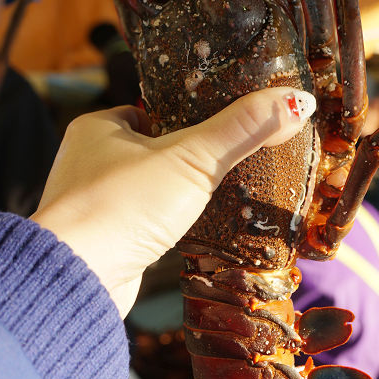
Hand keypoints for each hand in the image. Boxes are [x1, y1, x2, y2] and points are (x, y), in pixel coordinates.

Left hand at [31, 87, 315, 316]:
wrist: (80, 278)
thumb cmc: (124, 205)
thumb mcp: (194, 158)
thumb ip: (243, 128)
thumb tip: (298, 100)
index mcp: (97, 127)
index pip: (151, 109)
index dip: (188, 117)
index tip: (222, 127)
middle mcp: (87, 162)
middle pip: (152, 151)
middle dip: (187, 160)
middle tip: (228, 164)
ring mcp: (93, 204)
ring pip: (148, 190)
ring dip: (177, 196)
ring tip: (217, 198)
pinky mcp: (104, 243)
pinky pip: (143, 224)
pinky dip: (165, 226)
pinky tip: (189, 231)